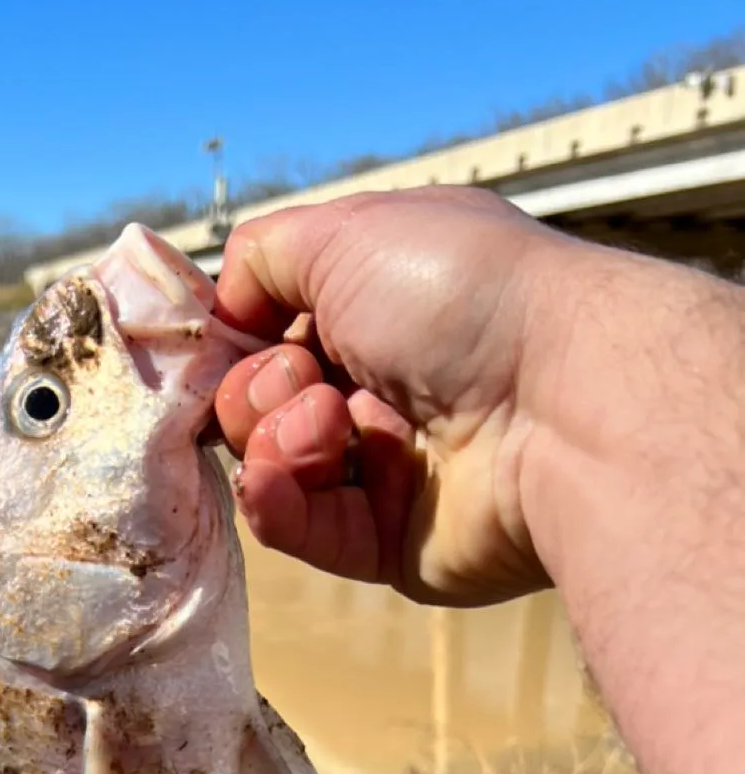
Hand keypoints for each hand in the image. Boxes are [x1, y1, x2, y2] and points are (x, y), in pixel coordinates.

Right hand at [213, 186, 571, 605]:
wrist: (559, 404)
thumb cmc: (464, 297)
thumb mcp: (349, 233)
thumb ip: (261, 257)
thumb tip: (219, 304)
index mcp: (376, 309)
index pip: (267, 331)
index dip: (231, 339)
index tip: (213, 340)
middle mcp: (379, 384)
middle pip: (258, 401)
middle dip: (258, 387)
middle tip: (305, 375)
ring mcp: (382, 466)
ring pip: (270, 465)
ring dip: (275, 438)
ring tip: (328, 422)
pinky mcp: (384, 540)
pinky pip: (298, 529)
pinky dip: (275, 502)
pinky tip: (280, 479)